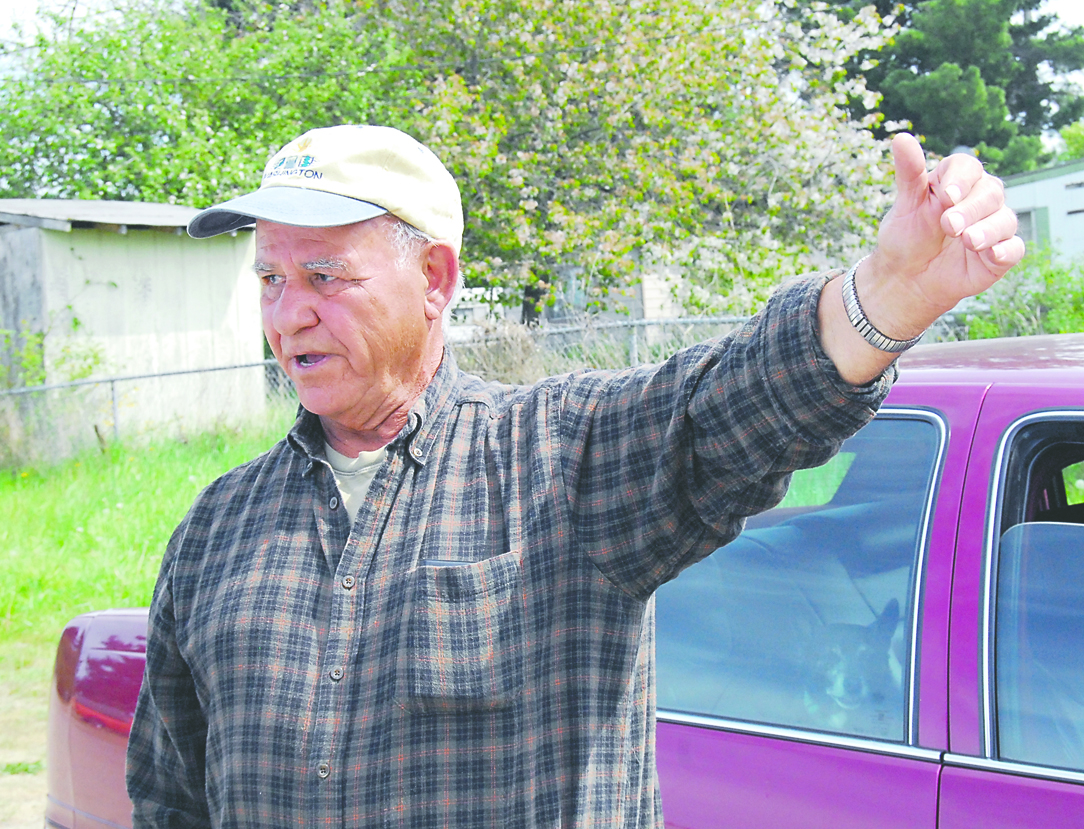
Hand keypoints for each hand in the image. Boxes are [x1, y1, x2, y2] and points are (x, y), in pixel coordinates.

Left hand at [860, 133, 1024, 338]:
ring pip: (1004, 219)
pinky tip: (992, 254)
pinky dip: (1006, 250)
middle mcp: (980, 200)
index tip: (946, 195)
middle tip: (948, 225)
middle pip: (990, 192)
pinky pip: (1014, 248)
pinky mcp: (1000, 254)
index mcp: (956, 182)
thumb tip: (901, 137)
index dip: (960, 179)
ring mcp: (992, 226)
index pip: (968, 167)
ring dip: (987, 229)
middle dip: (970, 208)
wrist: (906, 277)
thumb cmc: (906, 236)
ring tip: (967, 241)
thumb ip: (909, 173)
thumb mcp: (905, 205)